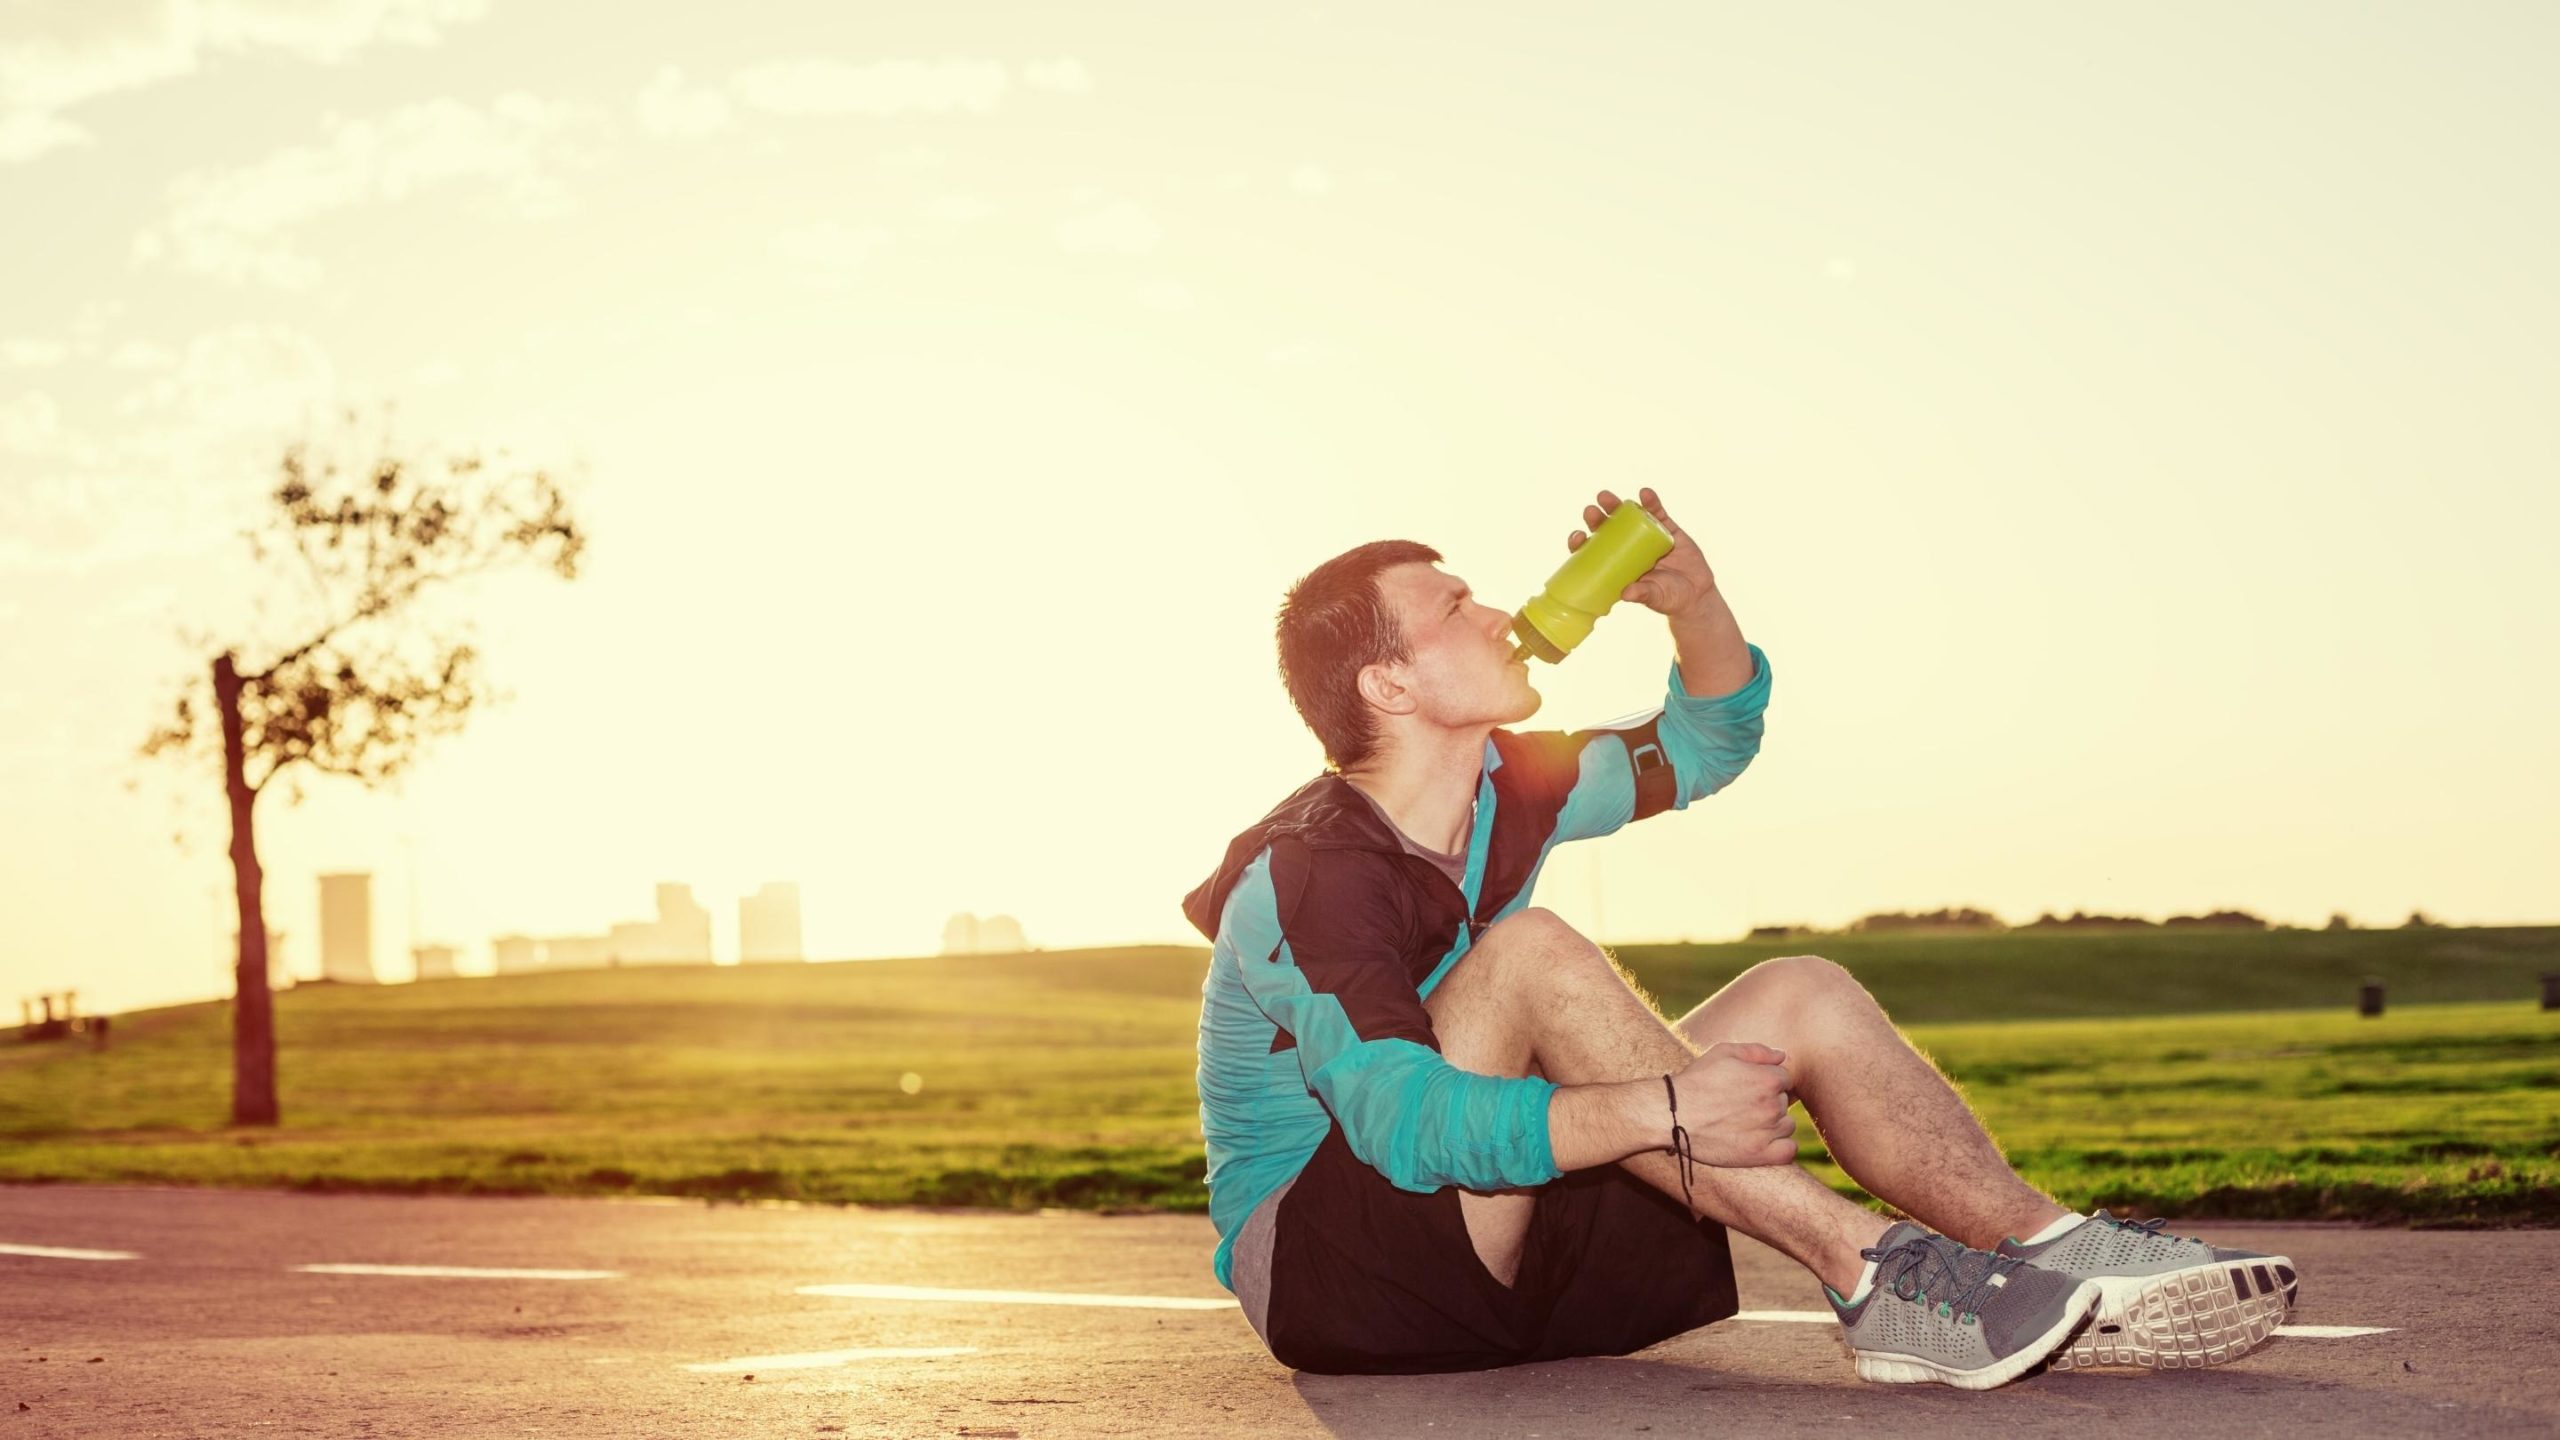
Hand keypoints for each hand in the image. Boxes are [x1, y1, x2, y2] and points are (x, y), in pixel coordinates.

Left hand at [1564, 485, 1718, 616]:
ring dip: (1616, 505)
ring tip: (1605, 497)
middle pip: (1606, 529)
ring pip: (1628, 516)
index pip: (1593, 550)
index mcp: (1617, 564)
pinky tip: (1645, 493)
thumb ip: (1643, 594)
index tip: (1577, 537)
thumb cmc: (1668, 598)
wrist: (1696, 593)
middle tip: (1590, 512)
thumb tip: (1627, 593)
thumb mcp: (1654, 597)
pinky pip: (1658, 512)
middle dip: (1596, 518)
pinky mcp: (1667, 529)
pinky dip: (1652, 502)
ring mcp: (1646, 535)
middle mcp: (1628, 546)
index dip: (1581, 542)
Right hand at [1668, 1040, 1797, 1166]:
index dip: (1768, 1081)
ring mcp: (1767, 1132)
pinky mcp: (1759, 1154)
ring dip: (1774, 1123)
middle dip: (1768, 1101)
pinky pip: (1788, 1150)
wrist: (1673, 1115)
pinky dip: (1780, 1146)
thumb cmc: (1696, 1081)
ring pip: (1787, 1125)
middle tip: (1742, 1104)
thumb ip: (1757, 1051)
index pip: (1785, 1079)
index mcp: (1767, 1080)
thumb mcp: (1723, 1053)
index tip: (1749, 1087)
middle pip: (1785, 1102)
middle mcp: (1772, 1106)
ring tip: (1748, 1122)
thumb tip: (1782, 1055)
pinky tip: (1763, 1140)